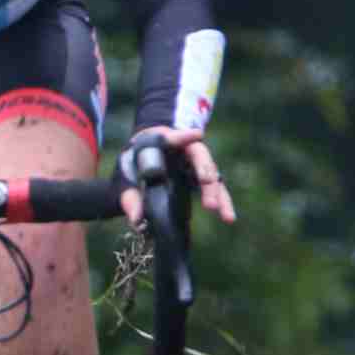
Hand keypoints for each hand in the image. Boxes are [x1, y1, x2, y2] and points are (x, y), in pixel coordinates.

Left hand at [118, 125, 235, 227]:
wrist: (139, 162)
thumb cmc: (133, 164)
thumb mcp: (125, 179)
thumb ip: (130, 197)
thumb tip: (137, 219)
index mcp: (162, 141)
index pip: (173, 137)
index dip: (183, 136)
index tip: (196, 135)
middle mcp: (184, 150)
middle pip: (199, 157)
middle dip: (205, 171)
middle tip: (207, 183)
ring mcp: (195, 164)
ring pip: (211, 174)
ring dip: (216, 192)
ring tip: (220, 211)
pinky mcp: (201, 179)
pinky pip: (215, 189)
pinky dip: (222, 202)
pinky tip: (229, 217)